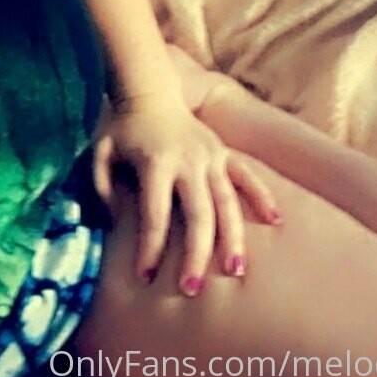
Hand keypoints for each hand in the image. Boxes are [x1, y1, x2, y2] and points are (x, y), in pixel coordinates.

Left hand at [92, 94, 279, 296]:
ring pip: (227, 203)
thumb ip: (103, 188)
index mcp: (155, 164)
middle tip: (190, 288)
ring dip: (232, 238)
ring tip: (235, 271)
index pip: (155, 215)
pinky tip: (275, 221)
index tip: (145, 276)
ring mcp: (211, 156)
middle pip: (198, 216)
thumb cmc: (121, 127)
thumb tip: (114, 224)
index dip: (150, 248)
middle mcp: (188, 161)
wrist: (149, 88)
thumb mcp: (101, 154)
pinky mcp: (224, 152)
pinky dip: (262, 197)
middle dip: (196, 255)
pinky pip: (247, 176)